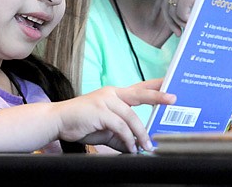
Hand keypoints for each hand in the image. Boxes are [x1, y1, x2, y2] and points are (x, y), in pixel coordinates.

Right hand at [52, 79, 175, 152]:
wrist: (58, 121)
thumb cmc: (82, 123)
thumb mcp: (106, 130)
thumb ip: (121, 135)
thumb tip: (136, 147)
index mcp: (115, 94)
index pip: (139, 88)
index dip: (155, 86)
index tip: (170, 83)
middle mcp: (112, 93)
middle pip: (139, 93)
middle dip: (157, 96)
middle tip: (173, 99)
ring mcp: (105, 100)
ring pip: (131, 116)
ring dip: (140, 133)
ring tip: (145, 146)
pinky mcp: (99, 111)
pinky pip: (119, 126)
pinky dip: (127, 138)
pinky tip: (130, 147)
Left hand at [162, 0, 207, 35]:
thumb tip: (187, 12)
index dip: (163, 11)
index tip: (167, 22)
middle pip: (166, 5)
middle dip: (171, 21)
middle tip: (178, 32)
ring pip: (174, 12)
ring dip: (181, 22)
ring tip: (191, 26)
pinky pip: (182, 14)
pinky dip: (187, 20)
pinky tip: (195, 21)